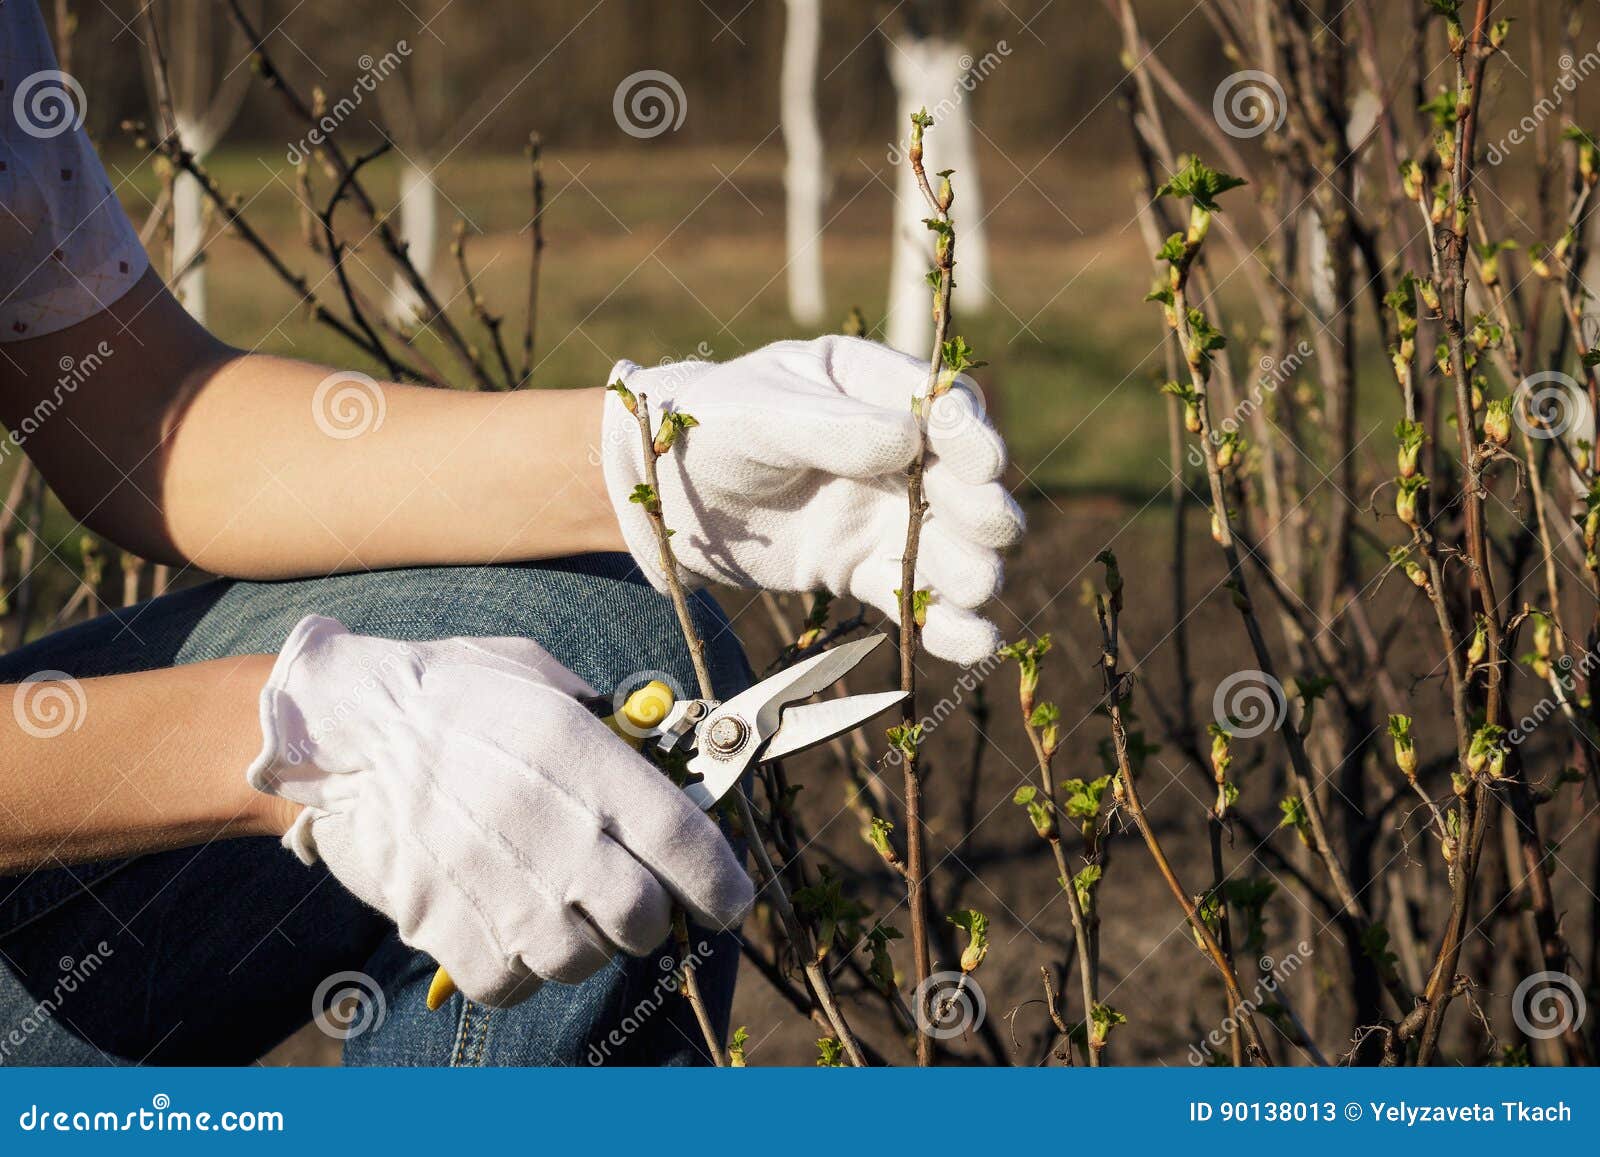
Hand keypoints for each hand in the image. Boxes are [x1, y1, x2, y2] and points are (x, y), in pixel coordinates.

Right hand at [246, 615, 752, 1006]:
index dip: (723, 885)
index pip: (687, 844)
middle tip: (627, 896)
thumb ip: (609, 727)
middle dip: (649, 917)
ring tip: (552, 902)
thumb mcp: (543, 678)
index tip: (729, 899)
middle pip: (644, 920)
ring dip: (580, 942)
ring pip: (580, 960)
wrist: (340, 727)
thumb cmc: (450, 693)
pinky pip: (509, 985)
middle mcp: (551, 826)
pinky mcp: (442, 927)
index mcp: (584, 756)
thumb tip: (665, 760)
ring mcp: (495, 884)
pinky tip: (502, 926)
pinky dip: (514, 969)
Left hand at [601, 336, 1024, 664]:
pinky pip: (912, 594)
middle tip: (991, 530)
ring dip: (972, 566)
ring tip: (974, 586)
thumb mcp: (760, 414)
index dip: (972, 437)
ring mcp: (881, 512)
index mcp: (872, 386)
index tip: (984, 465)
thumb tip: (909, 443)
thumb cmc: (707, 428)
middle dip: (983, 507)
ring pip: (950, 544)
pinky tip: (970, 641)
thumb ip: (830, 427)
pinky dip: (945, 623)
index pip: (946, 408)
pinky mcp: (861, 567)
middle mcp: (893, 449)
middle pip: (964, 482)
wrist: (657, 495)